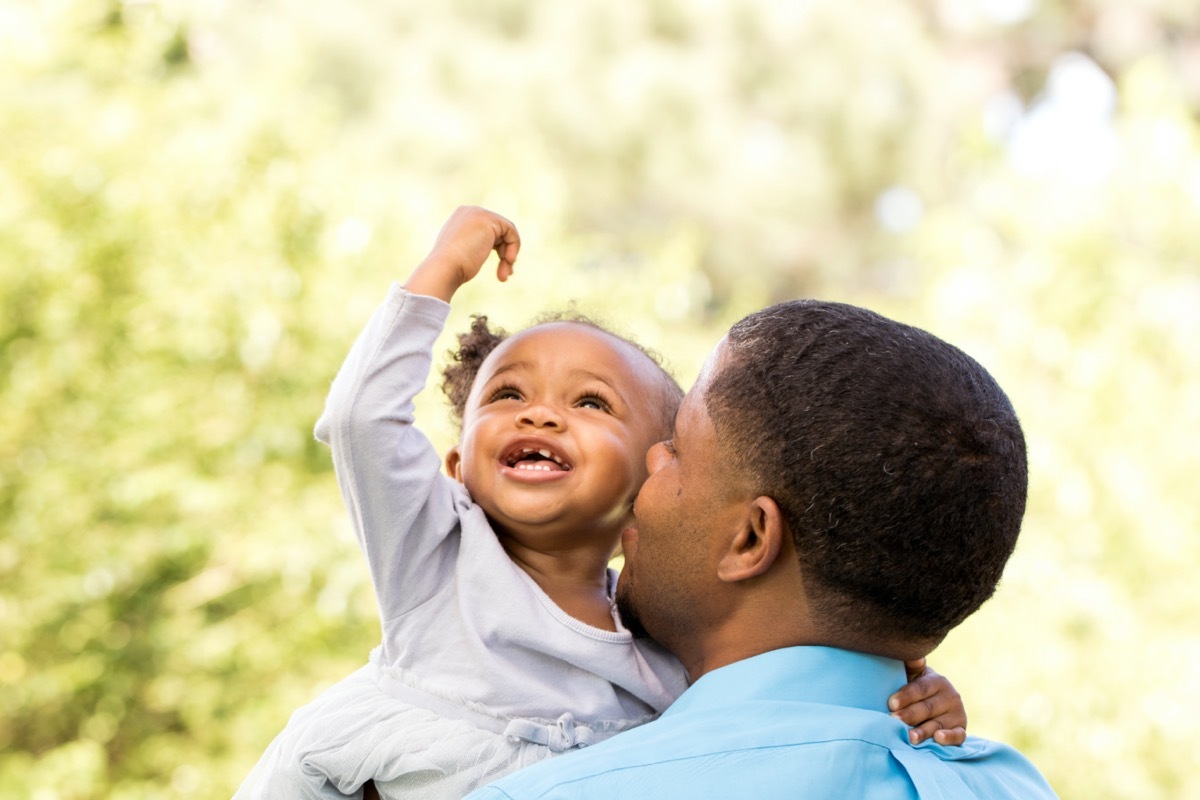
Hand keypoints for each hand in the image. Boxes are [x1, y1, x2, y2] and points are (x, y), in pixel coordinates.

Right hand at [403, 206, 520, 301]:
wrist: (443, 268)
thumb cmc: (450, 268)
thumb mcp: (462, 254)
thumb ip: (473, 247)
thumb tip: (483, 248)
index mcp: (461, 218)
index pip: (489, 230)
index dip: (498, 250)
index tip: (501, 270)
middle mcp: (470, 211)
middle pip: (500, 231)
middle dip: (505, 254)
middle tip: (505, 276)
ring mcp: (479, 214)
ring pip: (507, 233)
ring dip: (509, 256)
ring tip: (504, 275)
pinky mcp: (488, 220)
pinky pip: (511, 232)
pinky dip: (514, 248)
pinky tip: (508, 261)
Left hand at [887, 658, 967, 745]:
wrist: (934, 705)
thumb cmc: (916, 689)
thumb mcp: (914, 675)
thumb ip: (911, 664)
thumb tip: (912, 654)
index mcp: (937, 680)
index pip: (921, 688)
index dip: (906, 695)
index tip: (891, 703)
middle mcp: (950, 696)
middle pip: (928, 707)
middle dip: (910, 715)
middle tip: (893, 720)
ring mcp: (957, 714)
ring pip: (938, 723)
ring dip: (924, 731)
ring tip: (910, 737)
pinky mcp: (962, 730)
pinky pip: (958, 735)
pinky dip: (949, 738)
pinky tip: (938, 739)